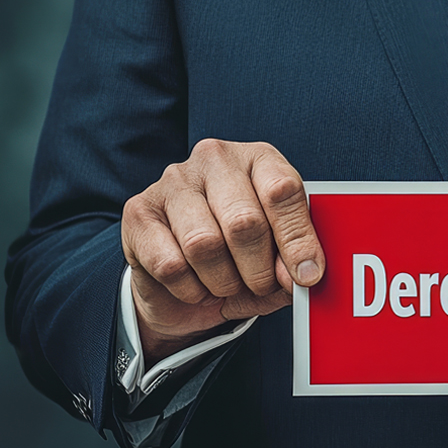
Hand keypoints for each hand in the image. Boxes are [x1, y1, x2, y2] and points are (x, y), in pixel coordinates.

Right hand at [121, 139, 324, 364]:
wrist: (182, 282)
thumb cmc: (240, 258)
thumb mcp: (277, 258)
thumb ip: (293, 263)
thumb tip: (304, 275)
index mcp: (258, 158)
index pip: (283, 191)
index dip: (298, 240)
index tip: (307, 275)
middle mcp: (214, 159)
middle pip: (244, 222)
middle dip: (259, 269)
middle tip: (260, 285)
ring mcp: (173, 181)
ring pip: (204, 244)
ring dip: (224, 281)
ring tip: (228, 285)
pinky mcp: (139, 211)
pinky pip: (171, 264)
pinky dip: (191, 288)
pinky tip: (196, 285)